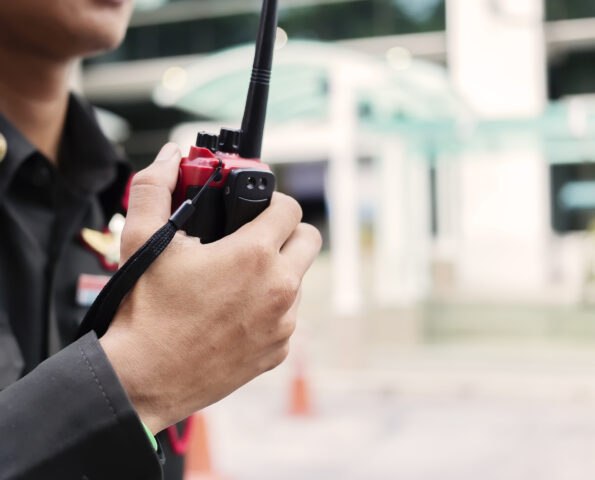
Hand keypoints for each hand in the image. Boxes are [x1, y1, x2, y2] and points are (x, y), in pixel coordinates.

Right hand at [99, 143, 321, 433]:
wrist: (144, 379)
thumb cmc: (145, 311)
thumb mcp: (141, 241)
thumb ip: (155, 187)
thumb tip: (168, 157)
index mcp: (254, 255)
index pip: (290, 207)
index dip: (272, 201)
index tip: (254, 209)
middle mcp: (279, 288)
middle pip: (309, 239)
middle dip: (286, 231)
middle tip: (254, 236)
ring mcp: (282, 322)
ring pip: (299, 279)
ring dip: (278, 270)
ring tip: (239, 276)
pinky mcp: (278, 350)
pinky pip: (287, 315)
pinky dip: (271, 307)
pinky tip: (237, 310)